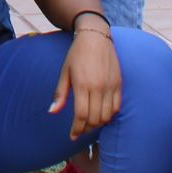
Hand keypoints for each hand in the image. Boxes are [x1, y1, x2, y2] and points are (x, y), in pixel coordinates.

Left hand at [50, 22, 122, 138]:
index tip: (72, 135)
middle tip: (79, 130)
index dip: (76, 129)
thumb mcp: (65, 72)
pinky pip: (116, 107)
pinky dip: (109, 114)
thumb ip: (60, 93)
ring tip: (89, 123)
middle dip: (86, 128)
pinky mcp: (119, 84)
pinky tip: (101, 114)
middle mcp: (98, 88)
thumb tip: (52, 111)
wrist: (96, 37)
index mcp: (82, 85)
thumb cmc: (77, 54)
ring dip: (97, 123)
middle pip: (94, 118)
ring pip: (107, 115)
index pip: (81, 115)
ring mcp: (111, 86)